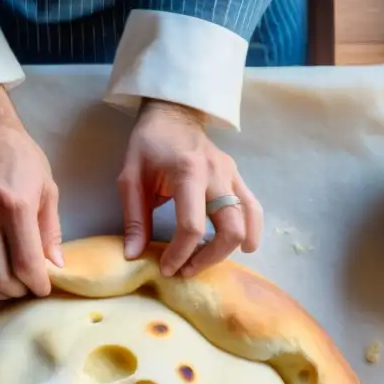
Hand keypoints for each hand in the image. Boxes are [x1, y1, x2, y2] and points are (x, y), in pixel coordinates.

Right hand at [0, 86, 62, 299]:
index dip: (37, 285)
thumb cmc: (19, 160)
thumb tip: (56, 266)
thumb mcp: (47, 188)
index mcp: (15, 207)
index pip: (26, 265)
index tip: (42, 288)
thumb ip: (51, 230)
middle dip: (17, 292)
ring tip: (5, 287)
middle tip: (25, 286)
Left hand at [118, 99, 263, 277]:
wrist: (173, 114)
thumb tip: (133, 255)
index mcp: (188, 172)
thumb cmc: (149, 145)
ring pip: (248, 221)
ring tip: (206, 261)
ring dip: (230, 249)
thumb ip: (134, 219)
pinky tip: (234, 247)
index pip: (192, 226)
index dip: (180, 254)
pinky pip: (252, 210)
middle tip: (186, 270)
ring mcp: (232, 175)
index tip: (166, 268)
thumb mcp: (130, 179)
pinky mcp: (238, 178)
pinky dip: (247, 232)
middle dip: (209, 257)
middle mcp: (217, 174)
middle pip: (231, 228)